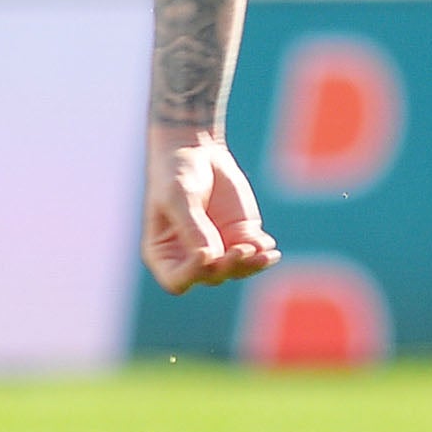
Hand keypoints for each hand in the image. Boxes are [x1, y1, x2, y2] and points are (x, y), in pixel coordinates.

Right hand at [142, 128, 279, 293]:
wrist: (197, 151)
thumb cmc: (175, 173)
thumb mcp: (178, 197)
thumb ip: (192, 226)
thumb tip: (208, 256)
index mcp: (164, 253)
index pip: (177, 279)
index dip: (192, 273)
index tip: (206, 253)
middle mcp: (190, 256)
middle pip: (211, 276)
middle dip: (228, 266)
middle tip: (242, 247)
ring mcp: (217, 247)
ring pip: (236, 269)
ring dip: (251, 265)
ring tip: (264, 252)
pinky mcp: (240, 235)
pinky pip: (254, 253)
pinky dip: (262, 253)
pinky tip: (268, 246)